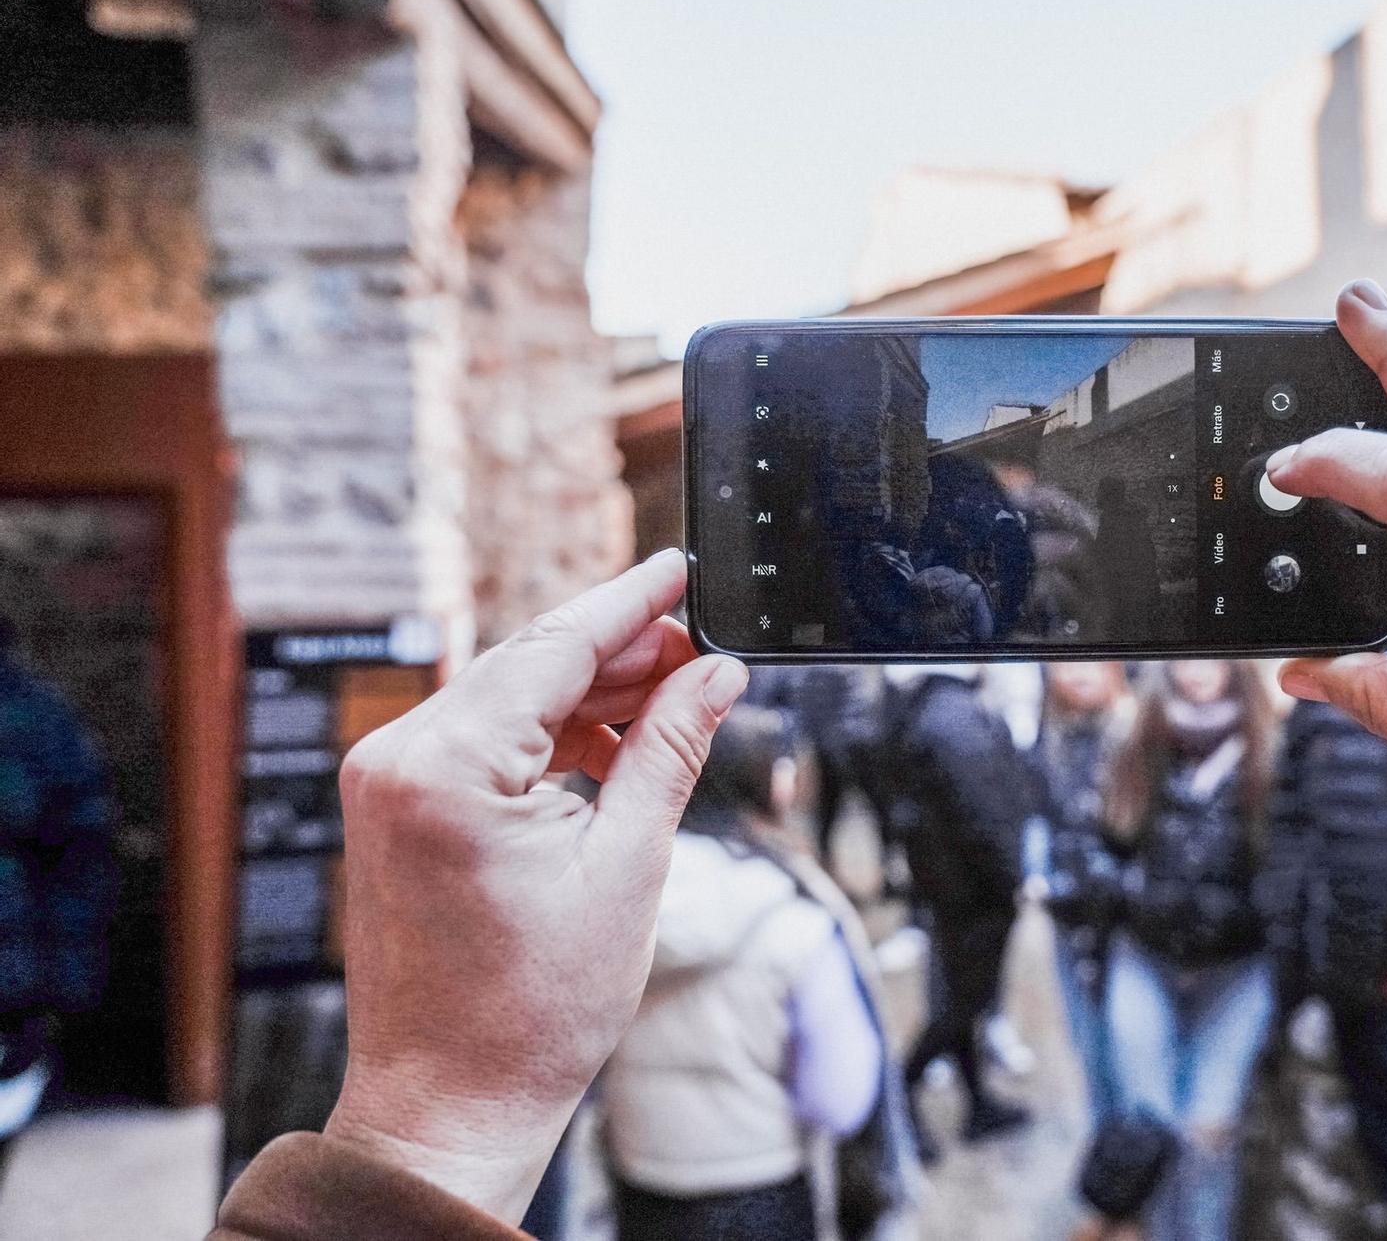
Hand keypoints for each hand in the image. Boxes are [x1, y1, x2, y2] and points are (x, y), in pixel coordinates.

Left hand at [322, 550, 746, 1220]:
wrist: (452, 1102)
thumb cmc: (528, 1012)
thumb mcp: (629, 865)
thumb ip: (671, 749)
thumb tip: (715, 675)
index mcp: (446, 766)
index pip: (553, 645)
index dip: (630, 602)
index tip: (681, 568)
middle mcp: (398, 759)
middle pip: (528, 664)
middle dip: (621, 653)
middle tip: (704, 652)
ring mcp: (386, 783)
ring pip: (508, 699)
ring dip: (589, 695)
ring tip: (674, 701)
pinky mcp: (394, 808)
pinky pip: (483, 740)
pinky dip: (548, 735)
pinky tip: (613, 742)